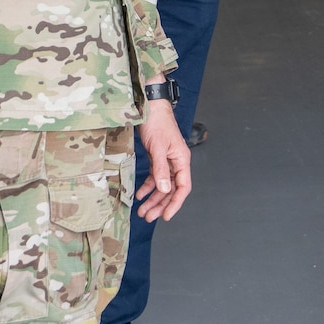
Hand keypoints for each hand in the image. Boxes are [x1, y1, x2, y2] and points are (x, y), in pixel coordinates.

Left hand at [134, 98, 191, 221]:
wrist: (149, 106)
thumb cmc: (157, 122)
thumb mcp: (157, 147)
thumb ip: (161, 169)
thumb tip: (165, 189)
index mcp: (182, 160)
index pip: (183, 187)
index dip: (175, 203)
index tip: (165, 216)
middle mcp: (176, 162)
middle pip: (171, 190)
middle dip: (160, 204)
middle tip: (148, 217)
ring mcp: (167, 160)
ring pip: (162, 185)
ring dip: (153, 199)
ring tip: (142, 211)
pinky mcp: (158, 157)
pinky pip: (155, 177)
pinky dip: (148, 187)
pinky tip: (140, 195)